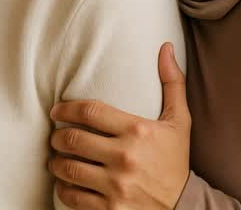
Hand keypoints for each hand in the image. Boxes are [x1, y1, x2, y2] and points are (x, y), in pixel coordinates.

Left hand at [48, 43, 190, 209]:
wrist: (185, 209)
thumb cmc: (176, 162)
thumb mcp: (179, 123)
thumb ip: (172, 84)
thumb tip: (166, 47)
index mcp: (138, 131)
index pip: (89, 111)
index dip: (65, 109)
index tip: (56, 111)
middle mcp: (125, 158)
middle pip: (71, 139)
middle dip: (57, 136)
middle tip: (56, 136)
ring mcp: (116, 186)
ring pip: (67, 168)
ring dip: (56, 162)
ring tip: (57, 158)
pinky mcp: (109, 209)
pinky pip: (72, 196)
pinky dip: (63, 188)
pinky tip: (65, 182)